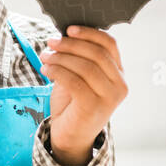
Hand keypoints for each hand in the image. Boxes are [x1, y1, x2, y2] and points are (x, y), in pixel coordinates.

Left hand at [40, 26, 127, 165]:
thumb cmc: (73, 104)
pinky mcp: (94, 107)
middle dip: (71, 44)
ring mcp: (110, 97)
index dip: (90, 33)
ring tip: (45, 57)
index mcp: (119, 74)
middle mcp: (120, 85)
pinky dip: (58, 71)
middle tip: (50, 42)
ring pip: (85, 66)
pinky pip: (74, 81)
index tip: (69, 29)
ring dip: (61, 58)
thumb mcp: (79, 77)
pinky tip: (46, 69)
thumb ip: (79, 58)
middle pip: (97, 53)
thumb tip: (66, 35)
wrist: (70, 137)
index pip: (110, 45)